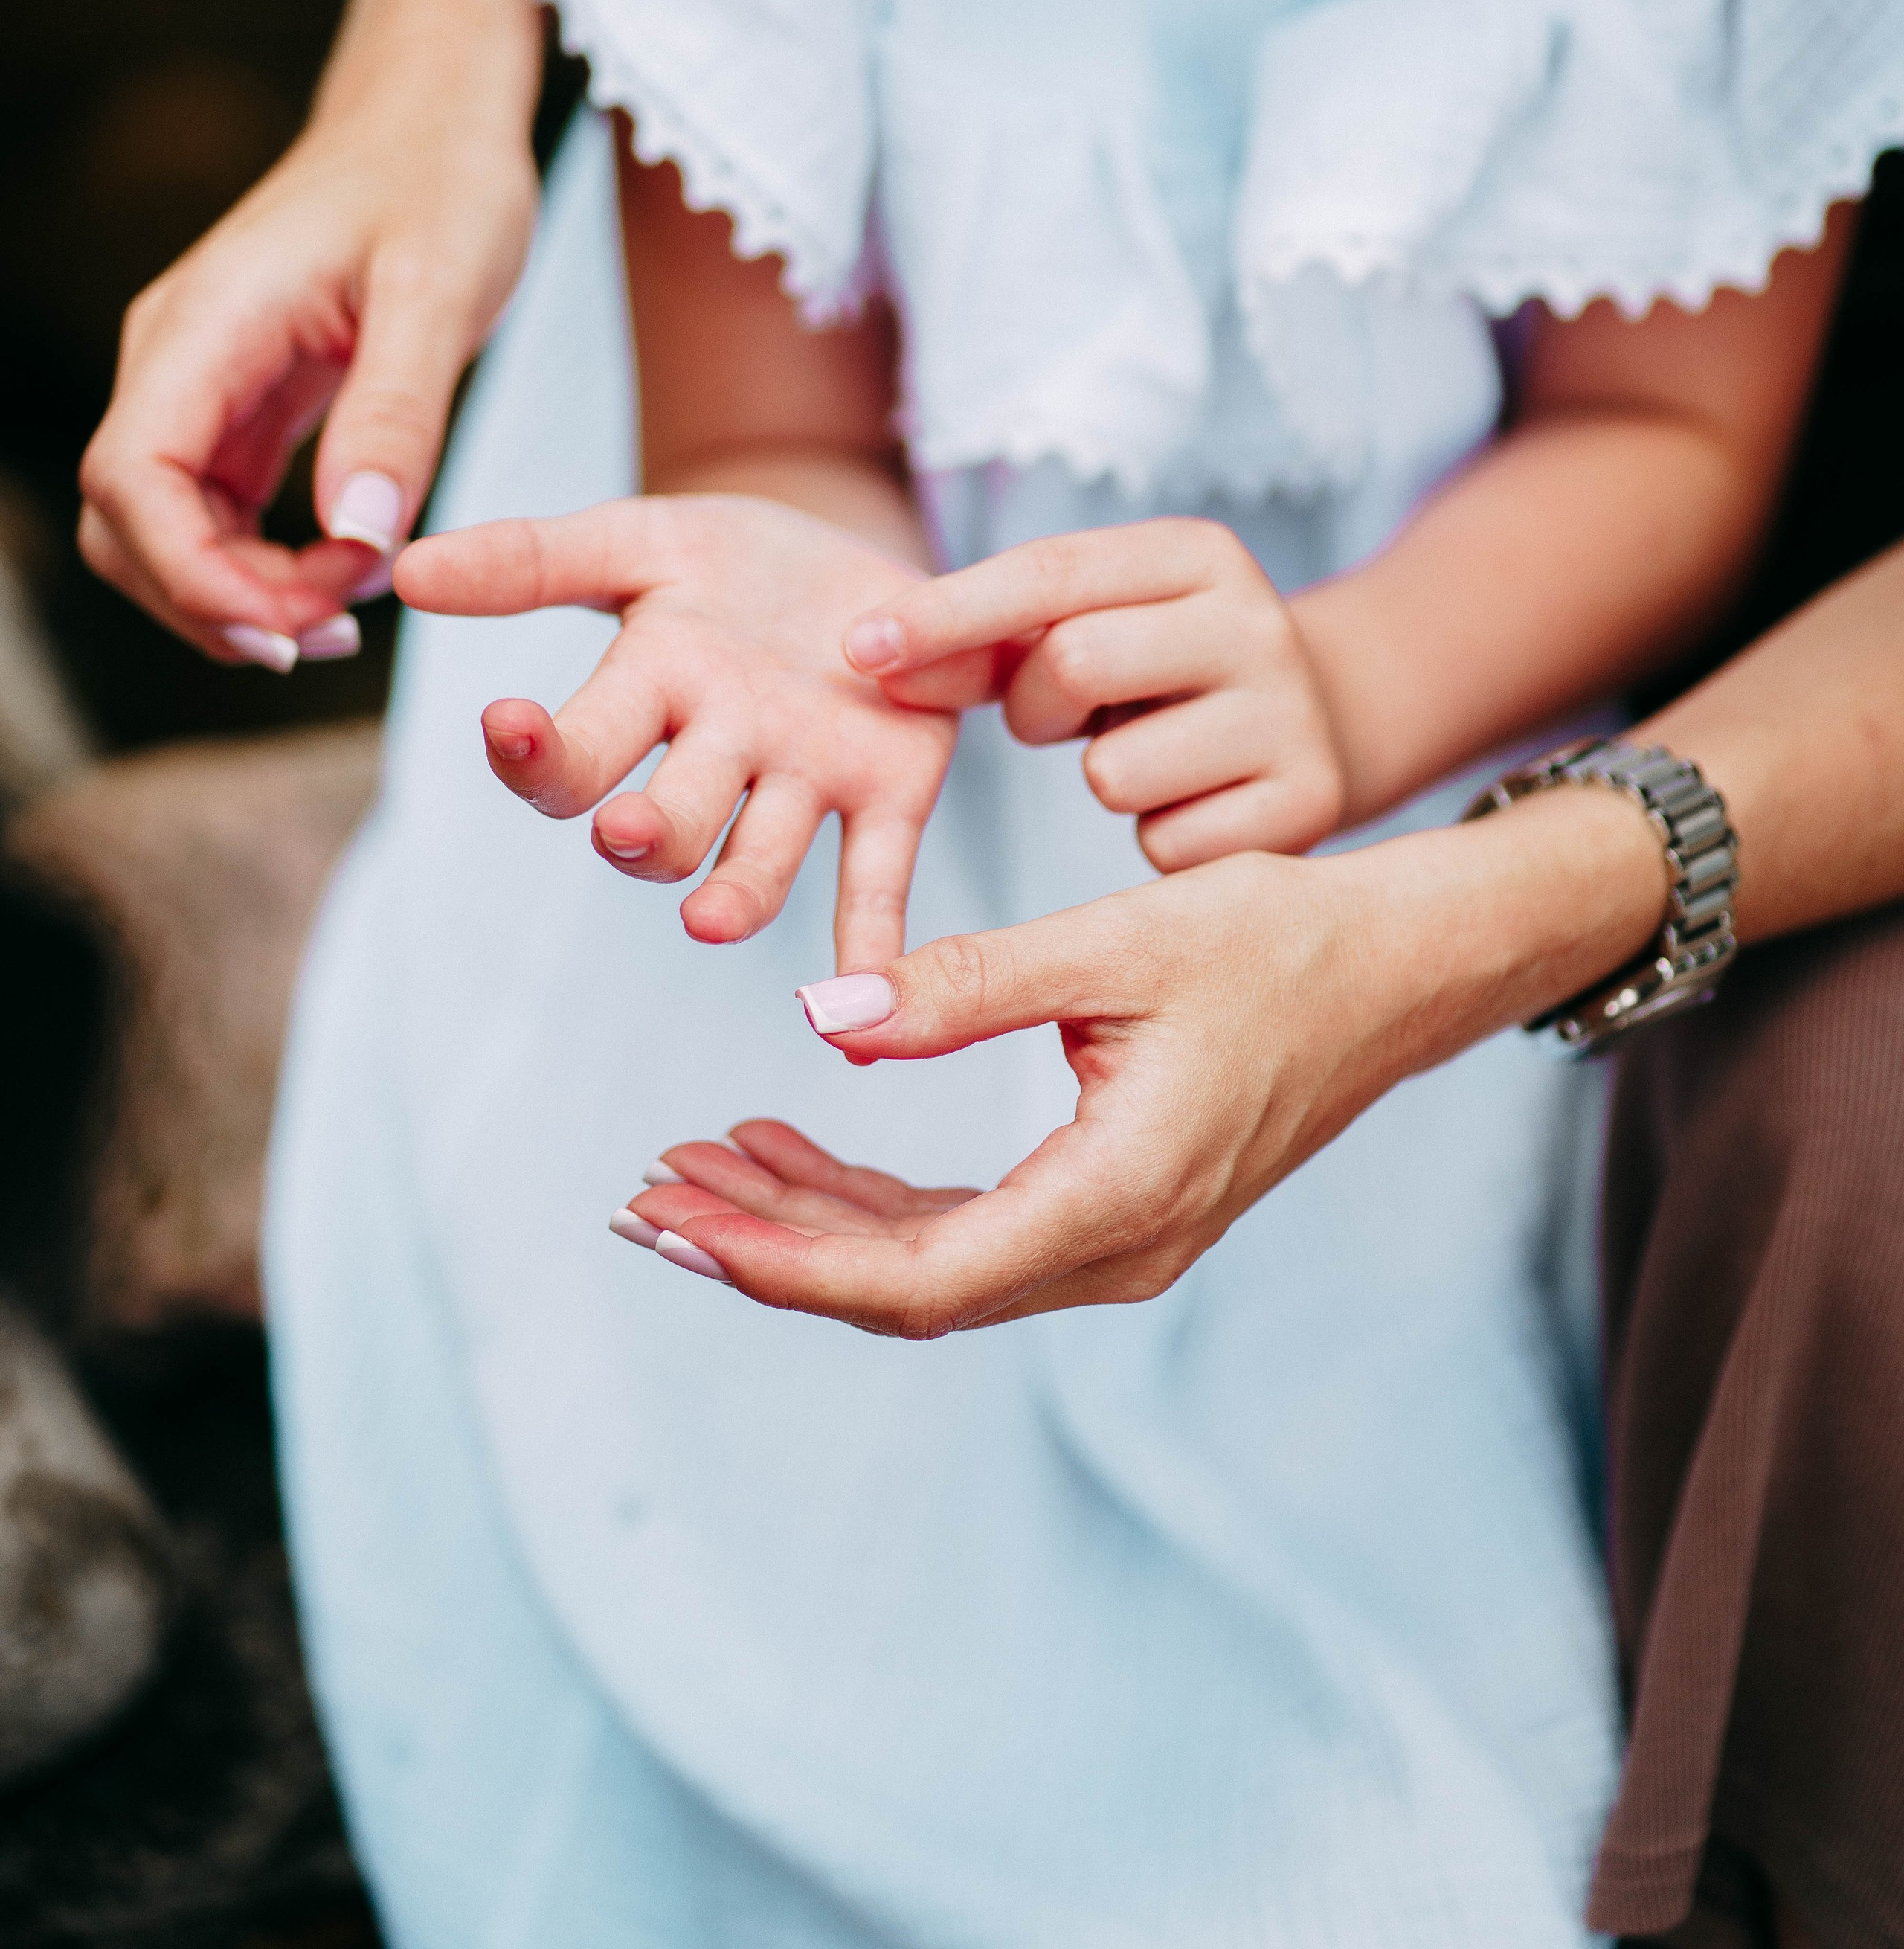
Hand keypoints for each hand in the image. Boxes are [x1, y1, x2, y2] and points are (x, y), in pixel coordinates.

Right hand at [78, 88, 537, 667]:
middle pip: (127, 524)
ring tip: (349, 613)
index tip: (293, 624)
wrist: (432, 119)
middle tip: (336, 632)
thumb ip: (398, 414)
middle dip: (214, 602)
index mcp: (205, 323)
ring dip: (240, 595)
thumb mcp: (442, 290)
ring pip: (165, 531)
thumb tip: (361, 540)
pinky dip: (266, 565)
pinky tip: (343, 577)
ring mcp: (202, 387)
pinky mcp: (242, 408)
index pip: (130, 477)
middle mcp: (178, 359)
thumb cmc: (439, 180)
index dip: (191, 576)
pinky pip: (217, 512)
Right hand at [394, 494, 957, 965]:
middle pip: (667, 829)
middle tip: (627, 830)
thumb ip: (533, 558)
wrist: (858, 553)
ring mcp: (805, 780)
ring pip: (760, 862)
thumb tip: (405, 568)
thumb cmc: (730, 560)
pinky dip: (871, 947)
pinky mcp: (893, 789)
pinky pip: (877, 879)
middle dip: (646, 835)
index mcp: (651, 692)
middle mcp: (722, 756)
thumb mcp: (640, 539)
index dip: (538, 751)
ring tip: (712, 921)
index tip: (505, 722)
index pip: (576, 753)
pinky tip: (861, 1014)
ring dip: (737, 896)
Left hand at [615, 847, 1451, 1331]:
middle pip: (902, 1286)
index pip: (913, 1277)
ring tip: (698, 1162)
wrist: (1398, 969)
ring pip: (927, 1260)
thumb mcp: (1116, 943)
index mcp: (1113, 1197)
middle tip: (645, 1195)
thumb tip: (821, 1022)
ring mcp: (1115, 1238)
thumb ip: (966, 983)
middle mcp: (1112, 1249)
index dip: (782, 1259)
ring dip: (811, 1219)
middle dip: (766, 1244)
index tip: (678, 1218)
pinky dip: (873, 1194)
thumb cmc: (1276, 939)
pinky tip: (798, 1144)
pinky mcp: (1112, 1205)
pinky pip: (967, 1227)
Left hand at [840, 519, 1346, 862]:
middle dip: (1034, 704)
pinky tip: (1196, 803)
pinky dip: (1157, 835)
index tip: (855, 649)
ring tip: (1147, 755)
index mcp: (1196, 554)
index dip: (945, 611)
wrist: (1327, 719)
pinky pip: (1167, 846)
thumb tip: (868, 663)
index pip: (1048, 569)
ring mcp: (1290, 713)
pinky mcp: (1308, 803)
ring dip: (1102, 779)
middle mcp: (1256, 620)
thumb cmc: (1161, 671)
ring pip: (1115, 771)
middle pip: (1074, 660)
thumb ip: (985, 643)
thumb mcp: (1091, 628)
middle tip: (1058, 717)